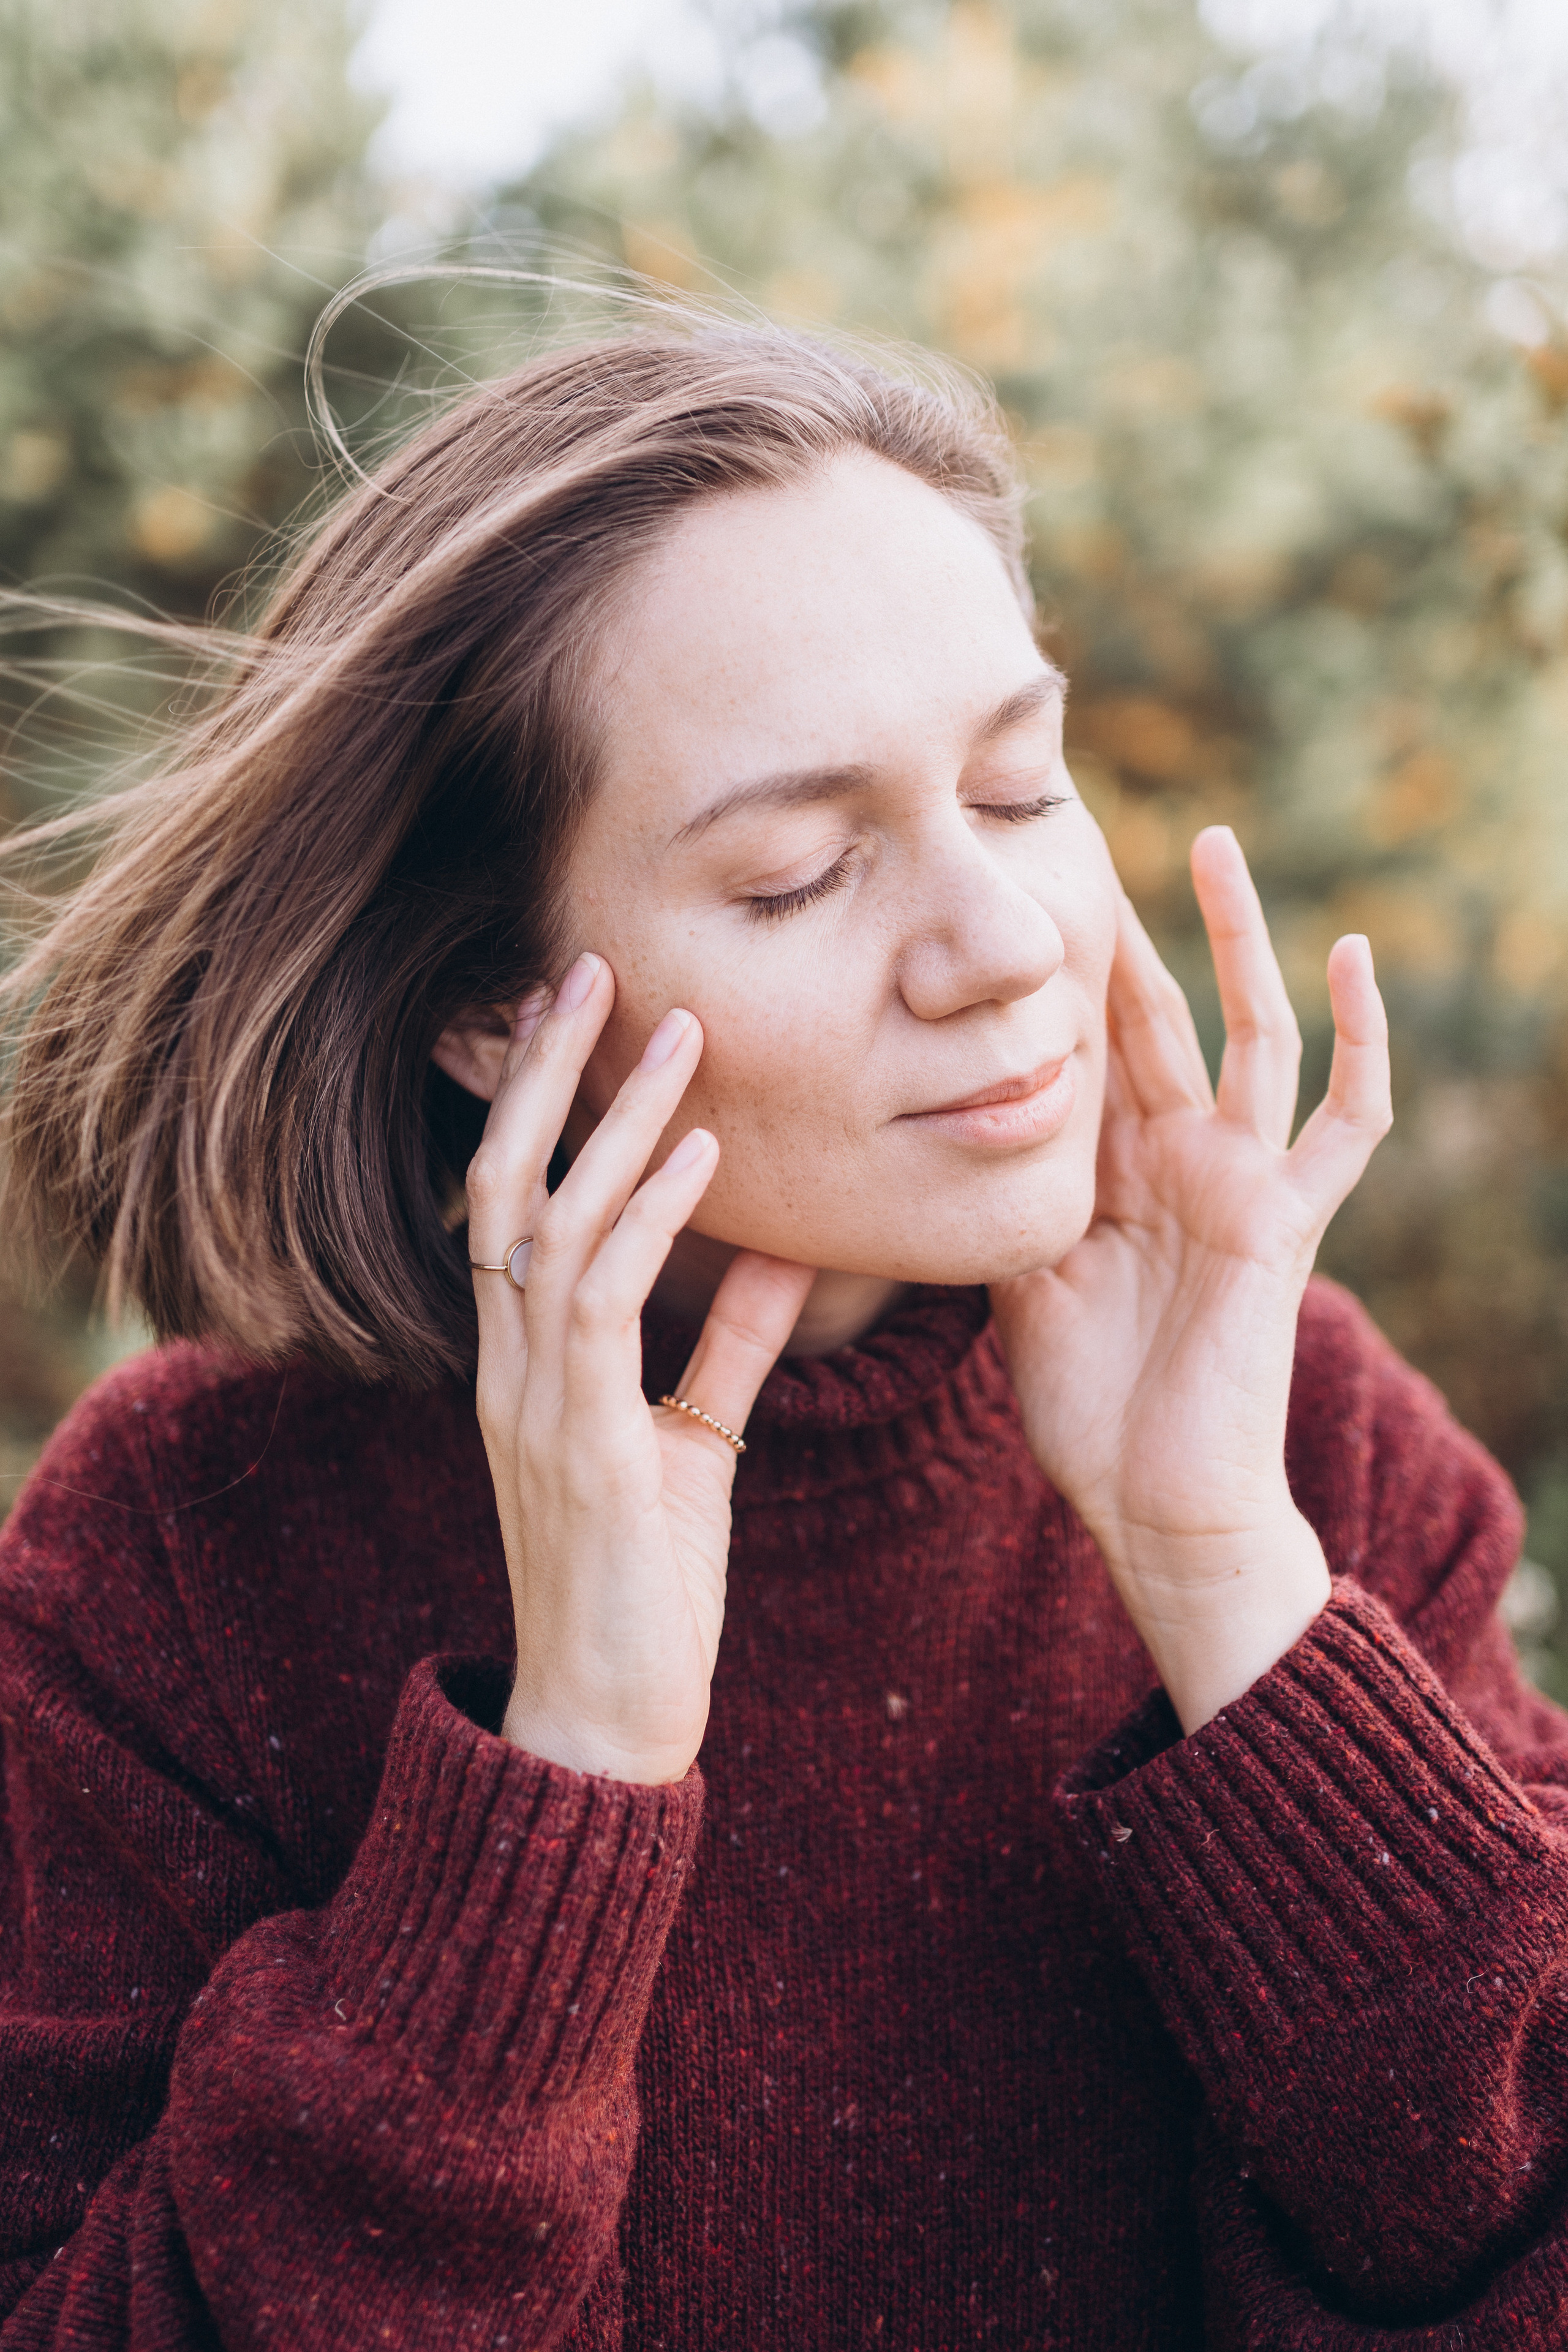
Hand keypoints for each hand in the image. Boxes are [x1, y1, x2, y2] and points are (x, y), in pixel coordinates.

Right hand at [466, 953, 815, 1784]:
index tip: (576, 1009)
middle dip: (544, 1072)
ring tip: (674, 1032)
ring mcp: (532, 1404)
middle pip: (504, 1181)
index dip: (537, 1100)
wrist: (607, 1725)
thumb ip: (722, 1348)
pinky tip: (700, 1156)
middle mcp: (510, 1367)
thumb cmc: (645, 1588)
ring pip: (549, 1223)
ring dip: (611, 1121)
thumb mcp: (691, 1445)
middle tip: (590, 967)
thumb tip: (775, 1252)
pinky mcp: (583, 1446)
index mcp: (526, 1362)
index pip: (512, 1198)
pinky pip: (601, 1303)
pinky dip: (648, 1218)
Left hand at [990, 827, 1391, 1731]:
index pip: (1085, 1048)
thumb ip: (1003, 1202)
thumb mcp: (1018, 1285)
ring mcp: (1239, 1184)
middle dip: (1128, 930)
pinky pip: (1342, 1123)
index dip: (1057, 977)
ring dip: (1237, 941)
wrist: (1154, 1505)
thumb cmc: (1087, 1411)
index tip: (1015, 899)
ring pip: (1248, 1034)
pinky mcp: (1285, 1222)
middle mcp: (1178, 1161)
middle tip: (1094, 830)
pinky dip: (1361, 1044)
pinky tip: (1354, 959)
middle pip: (1154, 1017)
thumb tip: (937, 1132)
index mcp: (1111, 1174)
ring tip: (1215, 845)